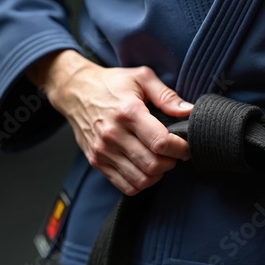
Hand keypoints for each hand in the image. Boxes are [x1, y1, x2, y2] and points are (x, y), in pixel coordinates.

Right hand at [27, 50, 192, 194]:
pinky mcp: (97, 162)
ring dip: (158, 174)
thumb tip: (189, 111)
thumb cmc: (111, 84)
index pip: (160, 143)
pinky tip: (146, 168)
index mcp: (128, 112)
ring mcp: (103, 151)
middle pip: (153, 165)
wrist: (75, 91)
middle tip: (174, 152)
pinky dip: (142, 182)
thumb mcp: (142, 78)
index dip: (180, 148)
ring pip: (141, 180)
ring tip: (160, 160)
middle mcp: (113, 134)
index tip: (185, 145)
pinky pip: (125, 186)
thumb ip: (167, 96)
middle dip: (172, 162)